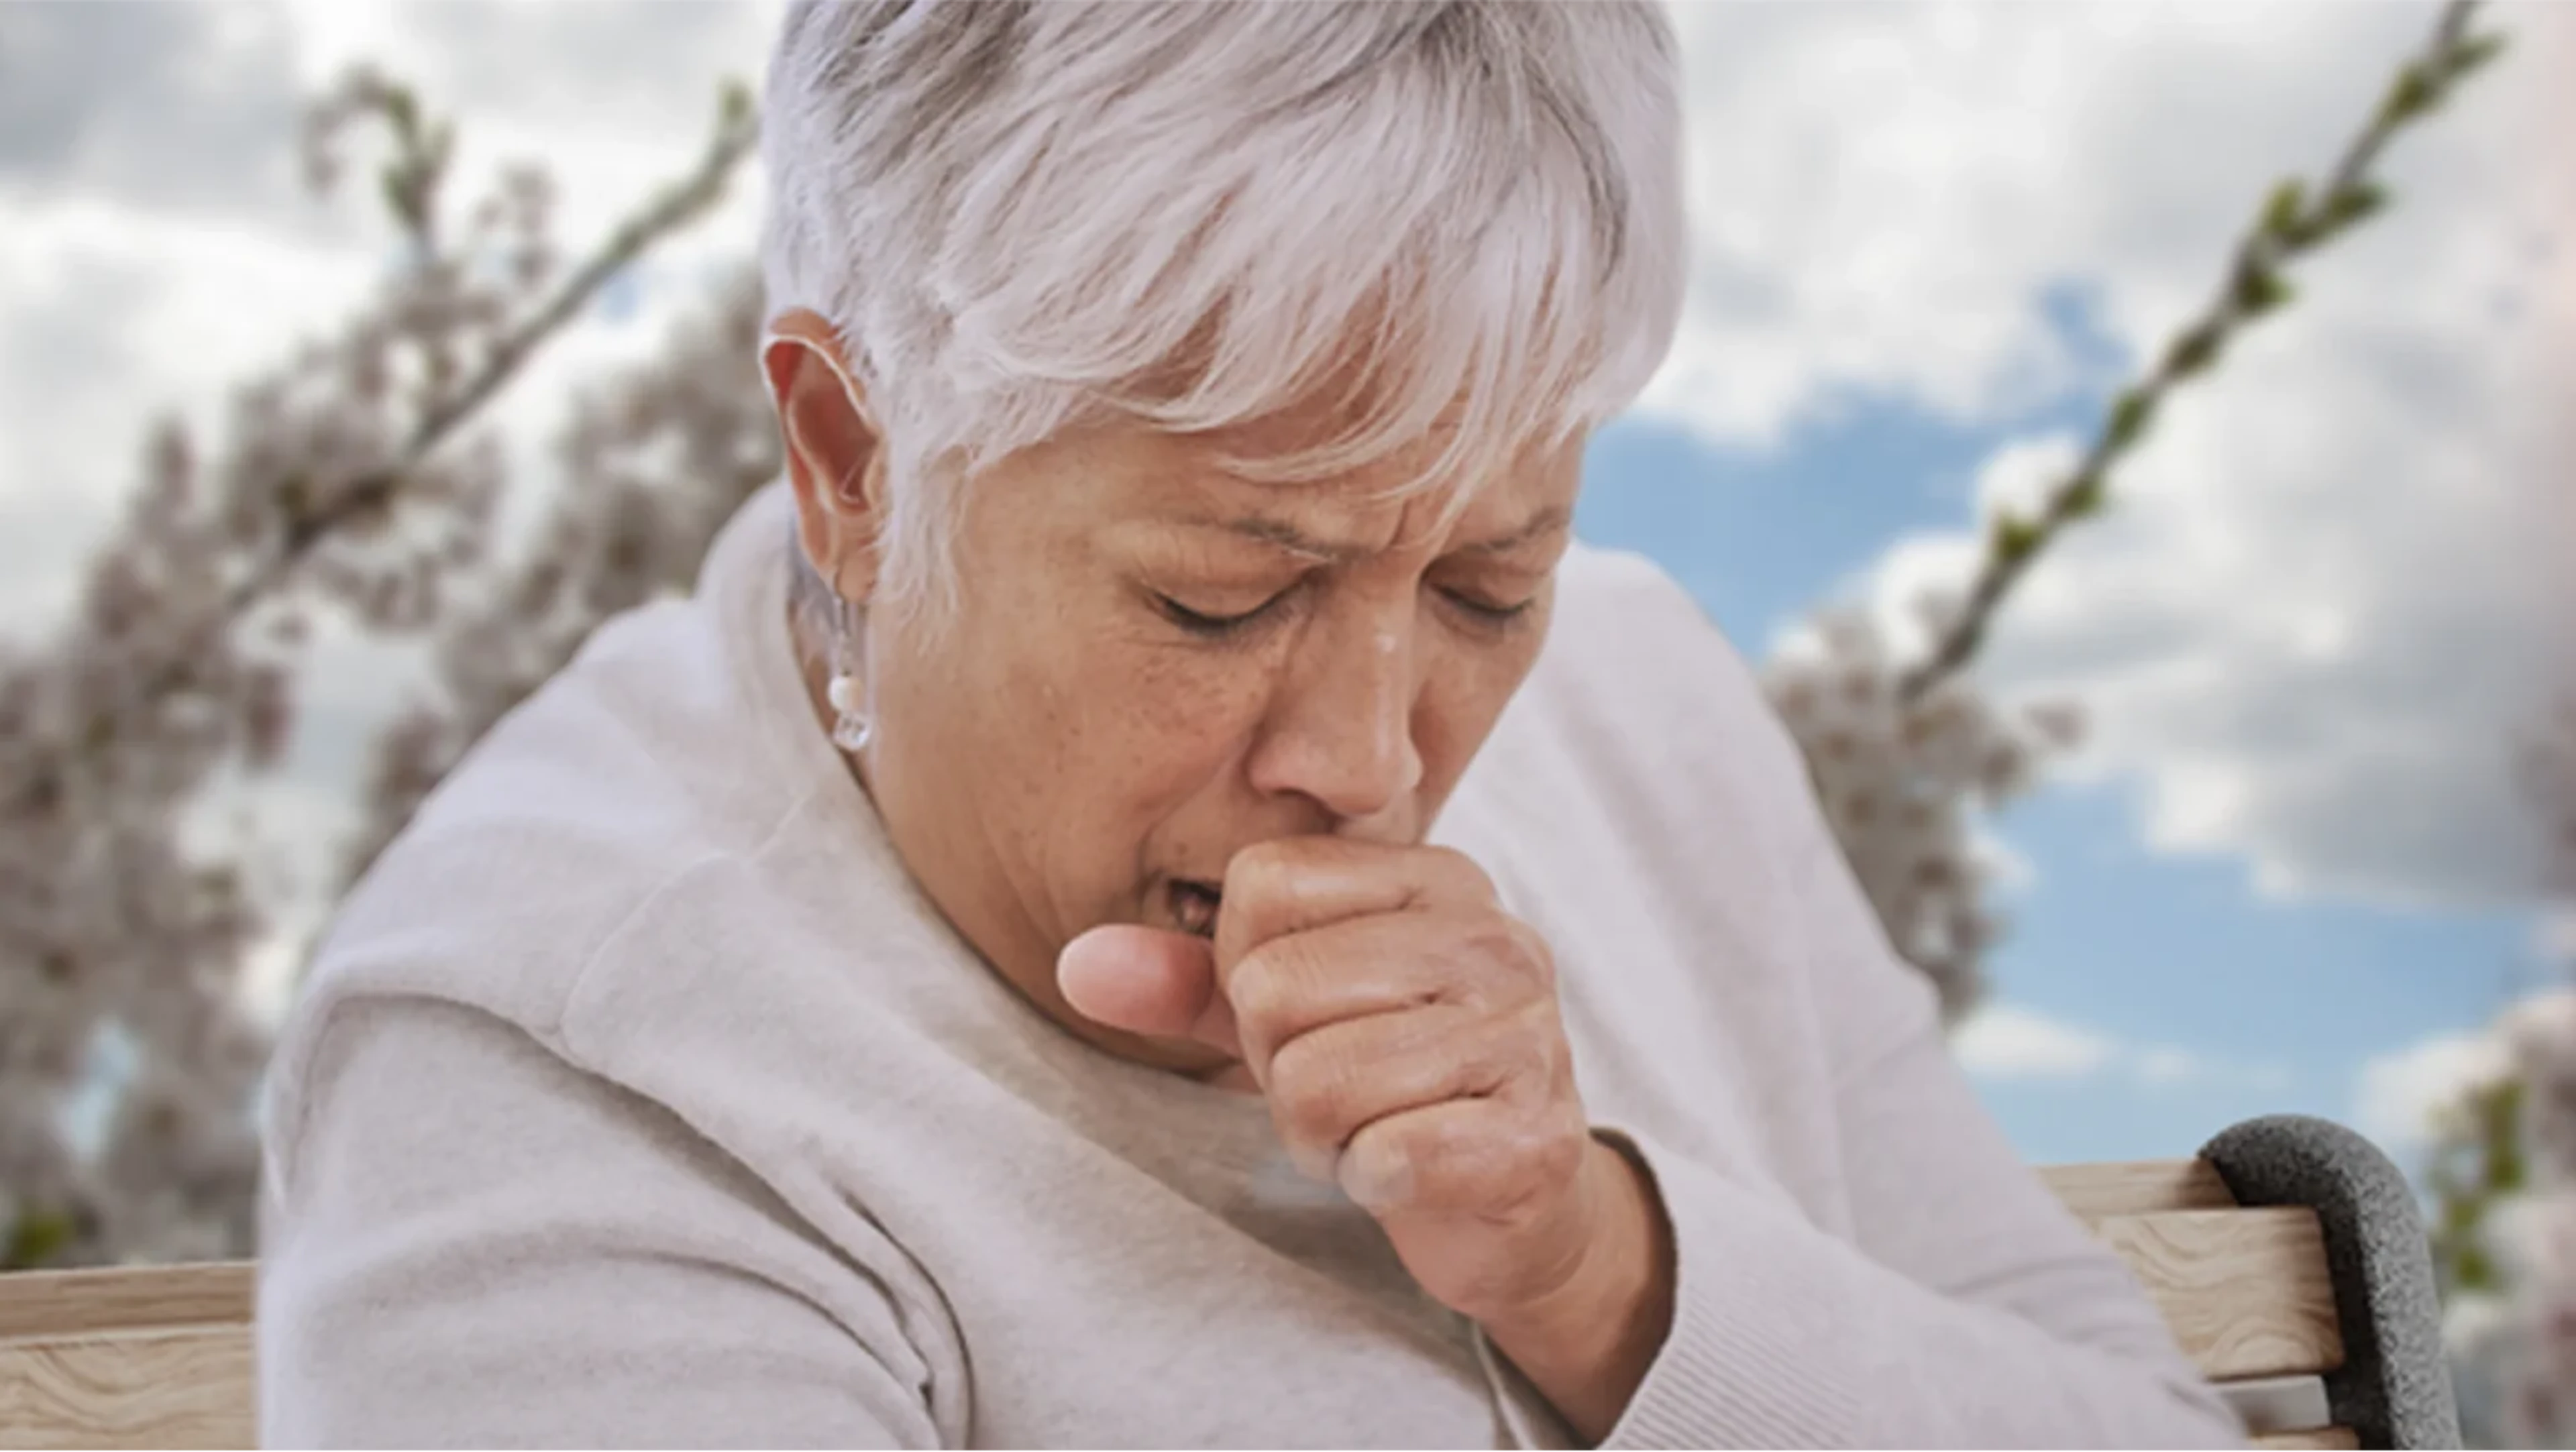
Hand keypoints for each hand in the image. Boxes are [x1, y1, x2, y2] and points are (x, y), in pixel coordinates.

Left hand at [1059, 839, 1671, 1435]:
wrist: (1514, 1198)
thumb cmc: (1390, 1081)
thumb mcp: (1282, 1013)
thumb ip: (1182, 978)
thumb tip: (1078, 964)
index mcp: (1432, 875)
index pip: (1261, 886)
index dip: (1246, 973)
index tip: (1309, 1015)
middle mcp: (1492, 937)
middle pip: (1275, 987)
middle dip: (1278, 1066)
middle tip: (1340, 1087)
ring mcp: (1528, 1033)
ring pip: (1317, 1081)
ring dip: (1321, 1133)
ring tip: (1375, 1125)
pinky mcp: (1537, 1134)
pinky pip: (1385, 1155)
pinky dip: (1370, 1180)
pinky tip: (1409, 1171)